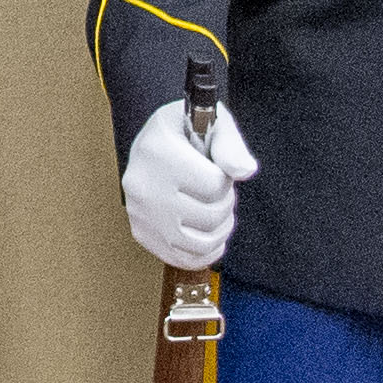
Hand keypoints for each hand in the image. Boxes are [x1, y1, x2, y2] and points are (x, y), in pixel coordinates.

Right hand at [122, 99, 260, 271]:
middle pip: (209, 215)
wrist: (155, 142)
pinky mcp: (142, 232)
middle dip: (225, 204)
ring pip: (198, 243)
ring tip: (217, 213)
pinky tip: (210, 236)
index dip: (226, 179)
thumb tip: (243, 170)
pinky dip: (204, 253)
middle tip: (218, 191)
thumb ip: (230, 145)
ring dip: (218, 231)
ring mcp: (139, 212)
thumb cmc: (187, 131)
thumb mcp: (212, 123)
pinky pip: (181, 258)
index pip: (214, 184)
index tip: (216, 169)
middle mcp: (142, 185)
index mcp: (158, 152)